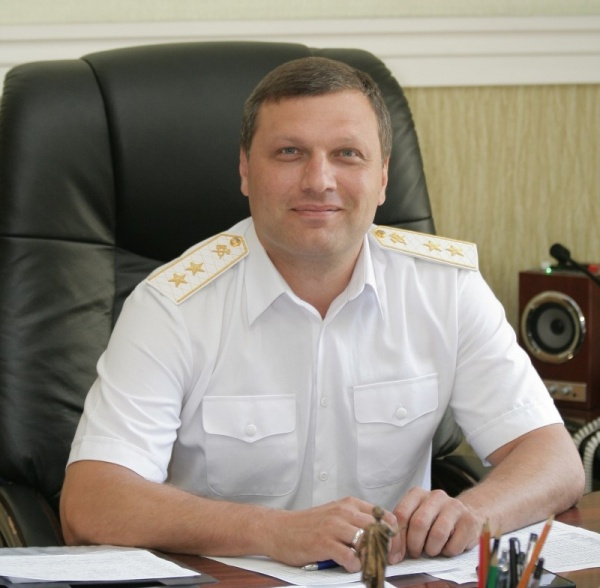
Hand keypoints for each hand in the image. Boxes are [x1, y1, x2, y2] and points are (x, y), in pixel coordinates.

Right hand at [264, 496, 398, 571]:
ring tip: (367, 565)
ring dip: (371, 558)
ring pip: (367, 542)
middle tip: (385, 562)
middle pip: (380, 530)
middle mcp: (344, 512)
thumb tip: (383, 537)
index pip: (385, 517)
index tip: (394, 550)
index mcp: (350, 504)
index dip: (394, 536)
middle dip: (387, 550)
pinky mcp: (324, 543)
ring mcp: (334, 527)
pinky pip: (350, 557)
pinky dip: (354, 565)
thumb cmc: (308, 525)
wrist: (279, 529)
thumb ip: (357, 520)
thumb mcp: (336, 515)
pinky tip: (349, 566)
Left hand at [390, 487, 482, 561]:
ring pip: (437, 534)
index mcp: (417, 494)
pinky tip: (447, 547)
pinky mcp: (469, 521)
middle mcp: (436, 496)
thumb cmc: (434, 520)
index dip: (397, 537)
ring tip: (431, 550)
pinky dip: (447, 553)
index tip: (397, 552)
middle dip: (414, 545)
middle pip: (419, 523)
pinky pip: (454, 545)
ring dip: (431, 550)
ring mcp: (454, 506)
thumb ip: (402, 532)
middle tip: (416, 553)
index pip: (401, 514)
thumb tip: (393, 556)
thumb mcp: (415, 518)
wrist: (467, 513)